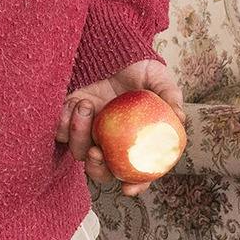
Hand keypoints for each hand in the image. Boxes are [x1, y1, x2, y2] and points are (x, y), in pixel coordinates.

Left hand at [58, 57, 186, 193]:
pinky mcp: (68, 118)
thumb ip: (170, 98)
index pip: (138, 172)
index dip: (136, 185)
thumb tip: (180, 118)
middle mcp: (110, 142)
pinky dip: (63, 121)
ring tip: (86, 105)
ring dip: (78, 133)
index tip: (128, 190)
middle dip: (97, 169)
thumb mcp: (159, 79)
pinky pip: (59, 131)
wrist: (111, 49)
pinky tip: (75, 102)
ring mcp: (88, 132)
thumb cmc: (139, 68)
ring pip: (77, 151)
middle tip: (96, 151)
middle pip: (101, 171)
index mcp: (134, 141)